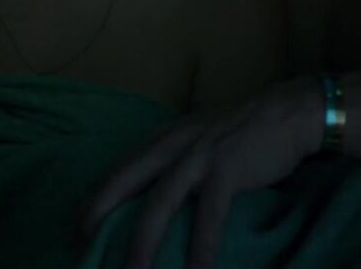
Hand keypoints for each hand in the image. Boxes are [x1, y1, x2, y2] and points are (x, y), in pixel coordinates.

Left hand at [80, 78, 321, 268]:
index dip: (92, 200)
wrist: (286, 114)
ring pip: (160, 204)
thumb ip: (171, 161)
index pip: (117, 171)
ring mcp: (198, 156)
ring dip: (143, 243)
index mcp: (161, 139)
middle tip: (80, 246)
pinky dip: (201, 245)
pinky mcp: (227, 170)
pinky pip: (209, 215)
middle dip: (98, 215)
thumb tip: (149, 199)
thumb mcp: (194, 139)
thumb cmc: (239, 133)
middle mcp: (171, 145)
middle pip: (123, 183)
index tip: (74, 228)